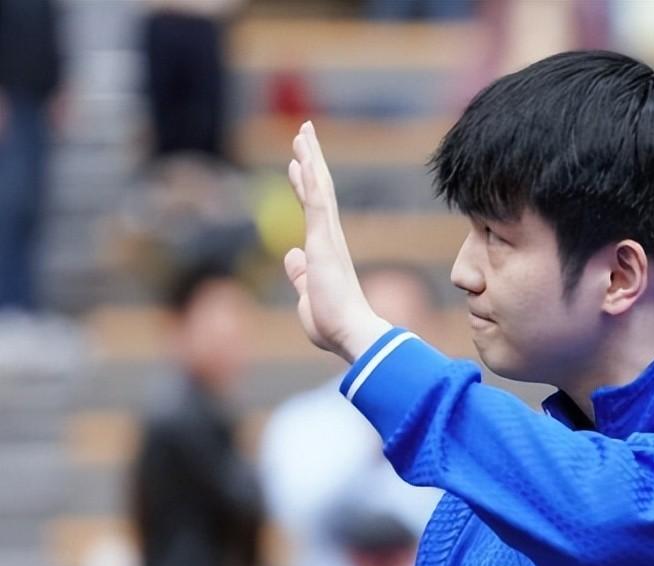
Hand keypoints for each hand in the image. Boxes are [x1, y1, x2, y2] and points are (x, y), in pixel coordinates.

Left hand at [286, 120, 389, 361]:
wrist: (353, 335)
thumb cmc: (334, 326)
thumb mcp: (307, 297)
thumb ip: (300, 275)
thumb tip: (291, 255)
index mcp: (327, 253)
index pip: (313, 211)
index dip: (306, 186)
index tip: (300, 164)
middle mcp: (331, 240)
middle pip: (319, 191)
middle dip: (311, 161)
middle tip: (304, 133)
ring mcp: (329, 239)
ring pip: (319, 189)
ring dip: (310, 159)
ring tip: (302, 132)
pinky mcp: (325, 243)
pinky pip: (317, 203)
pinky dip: (310, 179)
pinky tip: (303, 158)